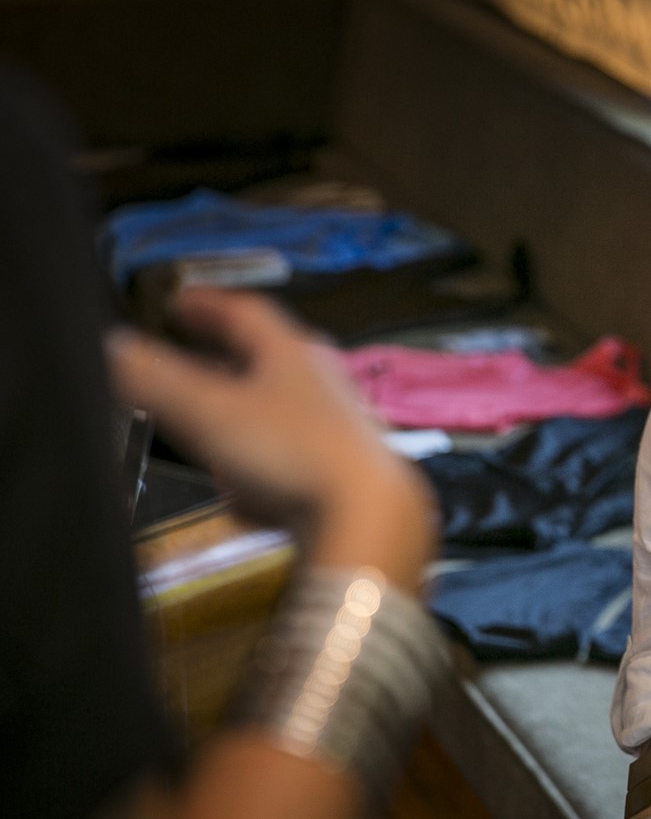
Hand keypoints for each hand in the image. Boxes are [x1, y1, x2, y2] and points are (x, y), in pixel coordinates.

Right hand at [105, 288, 435, 590]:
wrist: (368, 515)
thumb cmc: (294, 454)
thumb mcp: (207, 411)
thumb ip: (155, 379)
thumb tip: (114, 347)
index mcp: (292, 355)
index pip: (246, 313)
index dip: (209, 305)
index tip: (183, 303)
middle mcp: (324, 383)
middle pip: (273, 356)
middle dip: (231, 354)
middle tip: (199, 351)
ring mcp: (342, 427)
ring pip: (289, 405)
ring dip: (250, 407)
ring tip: (218, 419)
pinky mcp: (346, 470)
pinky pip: (298, 456)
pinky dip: (266, 460)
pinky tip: (250, 488)